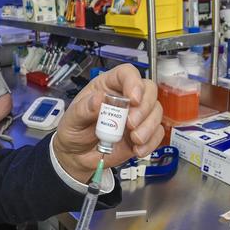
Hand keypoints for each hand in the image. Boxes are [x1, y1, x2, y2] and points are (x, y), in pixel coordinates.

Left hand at [54, 64, 163, 181]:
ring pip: (156, 111)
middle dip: (144, 107)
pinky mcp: (143, 133)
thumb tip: (98, 99)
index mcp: (107, 86)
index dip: (133, 82)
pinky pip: (157, 133)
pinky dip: (151, 142)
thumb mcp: (72, 119)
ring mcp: (136, 116)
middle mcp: (125, 98)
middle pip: (148, 90)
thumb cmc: (74, 131)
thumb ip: (83, 109)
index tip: (133, 99)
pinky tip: (137, 150)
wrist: (77, 156)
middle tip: (130, 124)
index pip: (126, 73)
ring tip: (134, 139)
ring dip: (149, 126)